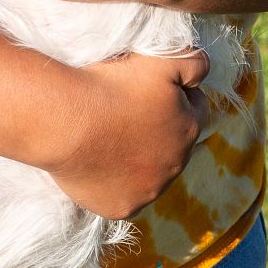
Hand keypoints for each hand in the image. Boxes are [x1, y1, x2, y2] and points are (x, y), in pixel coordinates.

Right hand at [44, 50, 209, 218]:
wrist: (65, 121)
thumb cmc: (111, 86)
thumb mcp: (161, 60)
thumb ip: (193, 63)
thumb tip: (203, 72)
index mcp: (188, 129)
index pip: (194, 109)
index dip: (173, 95)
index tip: (146, 88)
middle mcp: (175, 167)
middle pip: (172, 144)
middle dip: (156, 129)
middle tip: (124, 111)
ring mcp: (148, 192)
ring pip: (149, 173)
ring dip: (136, 157)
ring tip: (106, 137)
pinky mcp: (120, 208)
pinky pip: (123, 194)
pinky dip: (113, 181)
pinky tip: (95, 162)